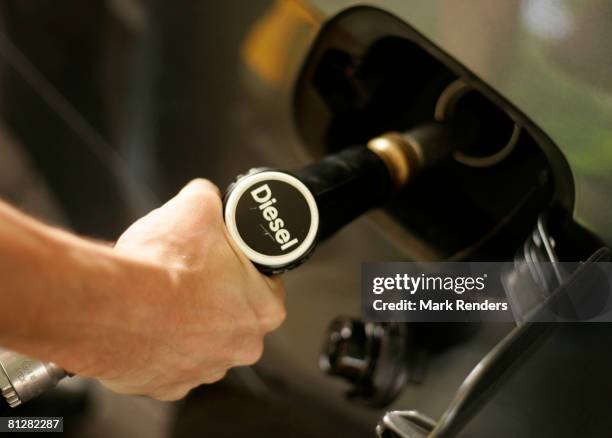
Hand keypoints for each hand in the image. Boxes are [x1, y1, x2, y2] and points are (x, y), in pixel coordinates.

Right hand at [98, 179, 284, 399]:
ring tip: (164, 300)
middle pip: (236, 314)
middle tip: (192, 277)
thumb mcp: (197, 206)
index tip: (225, 260)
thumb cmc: (162, 267)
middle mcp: (242, 345)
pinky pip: (170, 361)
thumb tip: (208, 195)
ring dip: (188, 324)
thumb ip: (211, 199)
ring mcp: (204, 370)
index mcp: (263, 307)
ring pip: (203, 341)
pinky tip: (146, 324)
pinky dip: (159, 345)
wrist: (110, 306)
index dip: (245, 268)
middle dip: (217, 297)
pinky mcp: (168, 385)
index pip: (266, 283)